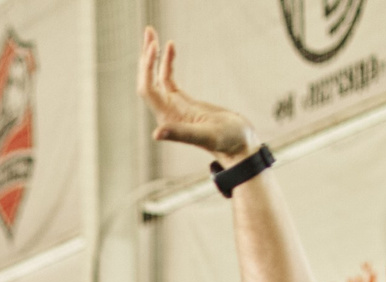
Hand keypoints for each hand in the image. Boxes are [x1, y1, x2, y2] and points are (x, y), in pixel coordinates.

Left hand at [139, 28, 255, 163]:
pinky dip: (168, 62)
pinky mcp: (184, 102)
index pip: (148, 88)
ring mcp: (174, 106)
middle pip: (148, 80)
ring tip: (152, 33)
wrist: (239, 146)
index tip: (154, 46)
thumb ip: (181, 134)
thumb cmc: (227, 142)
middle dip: (146, 56)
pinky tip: (172, 46)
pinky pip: (169, 78)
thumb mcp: (205, 136)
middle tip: (149, 30)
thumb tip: (157, 133)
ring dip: (154, 56)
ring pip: (156, 77)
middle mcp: (166, 111)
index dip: (147, 67)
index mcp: (167, 117)